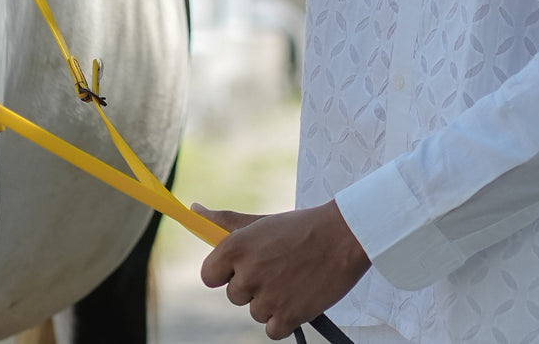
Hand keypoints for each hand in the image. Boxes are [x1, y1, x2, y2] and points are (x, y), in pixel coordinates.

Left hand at [195, 200, 369, 339]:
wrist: (344, 237)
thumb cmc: (300, 228)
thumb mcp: (260, 222)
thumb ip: (224, 221)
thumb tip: (194, 209)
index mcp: (236, 247)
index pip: (208, 276)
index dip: (225, 273)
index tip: (242, 267)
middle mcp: (247, 273)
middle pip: (234, 295)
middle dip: (253, 286)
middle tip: (278, 267)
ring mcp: (267, 297)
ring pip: (255, 312)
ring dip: (271, 302)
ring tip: (293, 278)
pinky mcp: (287, 317)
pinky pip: (272, 330)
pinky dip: (285, 319)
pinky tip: (298, 297)